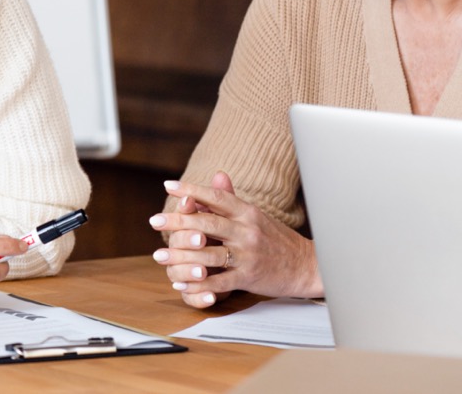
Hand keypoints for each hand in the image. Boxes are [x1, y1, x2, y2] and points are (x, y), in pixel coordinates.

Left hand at [149, 172, 320, 308]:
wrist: (307, 266)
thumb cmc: (276, 238)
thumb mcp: (255, 215)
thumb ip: (232, 199)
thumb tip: (216, 176)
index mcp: (247, 212)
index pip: (216, 197)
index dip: (191, 190)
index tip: (168, 186)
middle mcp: (247, 231)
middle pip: (207, 224)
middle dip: (177, 221)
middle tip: (154, 221)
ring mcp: (248, 255)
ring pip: (209, 254)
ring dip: (180, 256)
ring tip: (159, 255)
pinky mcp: (249, 277)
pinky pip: (220, 281)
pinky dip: (198, 284)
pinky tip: (180, 284)